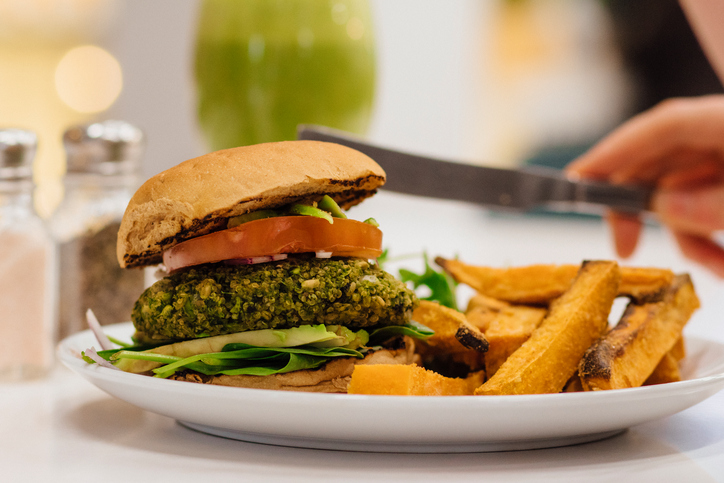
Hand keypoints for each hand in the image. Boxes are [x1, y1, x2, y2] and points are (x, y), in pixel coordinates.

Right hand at [567, 95, 723, 276]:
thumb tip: (664, 206)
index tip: (576, 181)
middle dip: (644, 211)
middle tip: (626, 248)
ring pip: (683, 195)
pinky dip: (707, 240)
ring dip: (688, 238)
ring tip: (715, 268)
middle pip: (662, 163)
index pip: (661, 127)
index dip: (615, 151)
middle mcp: (722, 138)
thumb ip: (716, 203)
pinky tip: (720, 263)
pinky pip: (707, 209)